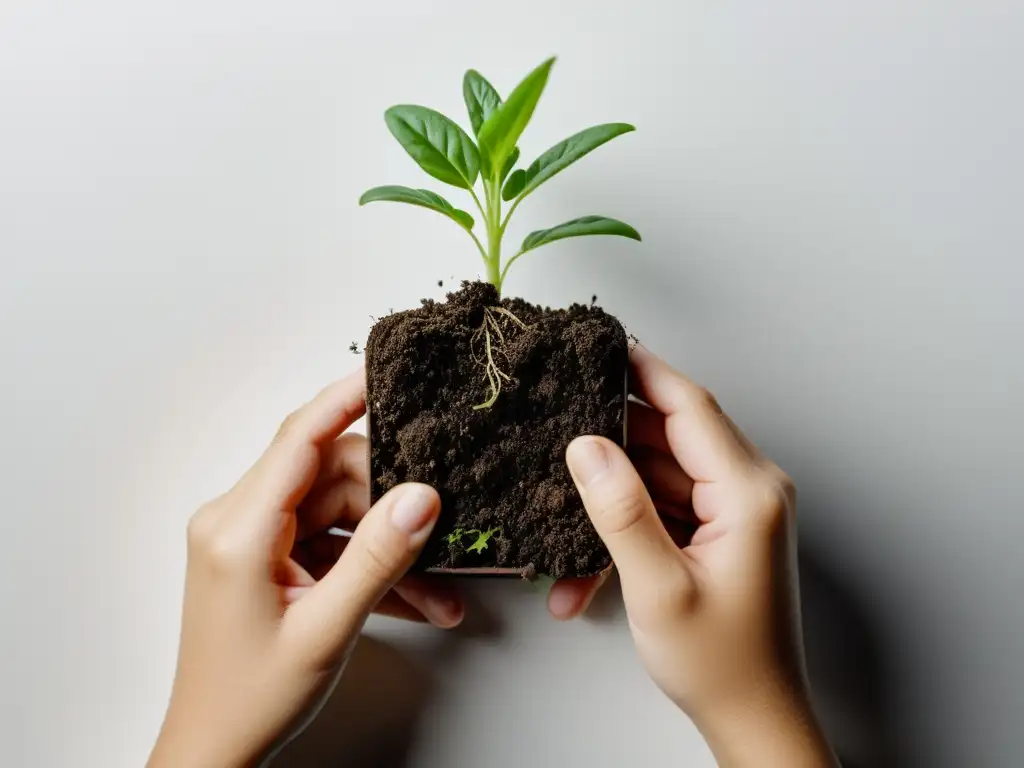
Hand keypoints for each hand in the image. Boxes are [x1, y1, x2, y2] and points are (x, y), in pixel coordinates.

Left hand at [148, 369, 462, 767]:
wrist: (217, 751)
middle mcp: (239, 521)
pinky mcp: (269, 559)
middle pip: (332, 477)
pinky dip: (371, 567)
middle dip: (390, 502)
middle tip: (442, 527)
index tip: (387, 372)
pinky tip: (415, 598)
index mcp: (239, 528)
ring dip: (389, 545)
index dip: (344, 398)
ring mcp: (254, 540)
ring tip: (440, 586)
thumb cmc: (252, 698)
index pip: (299, 438)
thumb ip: (378, 559)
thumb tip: (421, 497)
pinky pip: (332, 543)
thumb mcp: (326, 629)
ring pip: (340, 513)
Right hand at [565, 347, 836, 767]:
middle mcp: (751, 489)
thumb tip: (587, 447)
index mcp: (749, 492)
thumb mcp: (658, 587)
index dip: (644, 371)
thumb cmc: (721, 662)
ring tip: (568, 500)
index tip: (603, 345)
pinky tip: (592, 554)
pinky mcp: (721, 529)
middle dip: (615, 432)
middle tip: (563, 417)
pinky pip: (668, 504)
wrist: (754, 715)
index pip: (691, 407)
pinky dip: (631, 520)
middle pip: (673, 433)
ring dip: (617, 489)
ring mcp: (736, 509)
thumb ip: (622, 511)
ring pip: (664, 471)